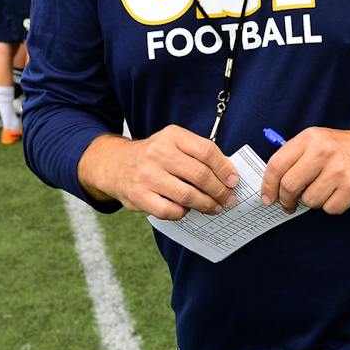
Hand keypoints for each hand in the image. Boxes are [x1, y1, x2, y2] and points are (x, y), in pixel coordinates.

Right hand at [85, 126, 238, 219]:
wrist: (116, 165)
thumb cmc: (154, 156)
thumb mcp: (174, 143)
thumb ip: (198, 154)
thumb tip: (228, 175)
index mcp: (172, 136)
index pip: (206, 151)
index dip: (224, 168)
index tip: (233, 181)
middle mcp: (158, 153)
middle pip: (199, 175)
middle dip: (219, 191)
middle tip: (228, 200)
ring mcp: (147, 175)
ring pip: (187, 195)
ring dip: (206, 205)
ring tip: (214, 208)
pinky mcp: (139, 196)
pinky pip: (169, 210)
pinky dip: (182, 213)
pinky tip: (186, 210)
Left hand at [260, 127, 349, 214]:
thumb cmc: (346, 148)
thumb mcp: (319, 140)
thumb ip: (296, 157)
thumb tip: (273, 185)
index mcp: (311, 138)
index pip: (277, 164)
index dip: (268, 186)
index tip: (268, 198)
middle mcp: (324, 152)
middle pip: (290, 186)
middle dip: (287, 200)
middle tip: (289, 204)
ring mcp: (340, 170)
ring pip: (310, 201)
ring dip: (315, 201)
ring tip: (326, 189)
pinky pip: (330, 209)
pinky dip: (333, 205)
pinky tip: (341, 192)